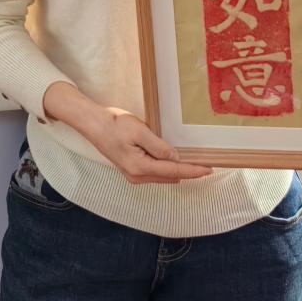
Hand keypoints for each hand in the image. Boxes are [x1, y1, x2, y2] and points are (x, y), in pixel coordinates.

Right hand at [86, 107, 214, 184]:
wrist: (92, 124)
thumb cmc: (113, 123)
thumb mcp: (139, 130)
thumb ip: (159, 146)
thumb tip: (176, 159)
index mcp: (140, 167)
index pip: (174, 171)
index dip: (193, 170)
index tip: (209, 169)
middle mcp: (137, 176)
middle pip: (170, 177)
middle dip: (188, 172)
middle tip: (206, 164)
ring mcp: (133, 175)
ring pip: (162, 176)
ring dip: (177, 170)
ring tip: (193, 162)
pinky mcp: (131, 170)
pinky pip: (154, 173)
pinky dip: (166, 168)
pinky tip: (173, 160)